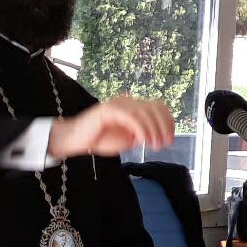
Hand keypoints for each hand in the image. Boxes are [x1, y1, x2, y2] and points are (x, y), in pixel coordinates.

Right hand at [49, 96, 174, 158]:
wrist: (76, 140)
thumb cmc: (100, 139)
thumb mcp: (128, 138)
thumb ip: (142, 134)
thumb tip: (158, 135)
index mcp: (133, 106)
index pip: (158, 106)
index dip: (169, 121)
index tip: (170, 138)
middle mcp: (127, 101)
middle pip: (155, 107)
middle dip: (165, 126)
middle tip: (165, 143)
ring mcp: (118, 103)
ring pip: (145, 112)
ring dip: (154, 130)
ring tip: (154, 145)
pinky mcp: (109, 109)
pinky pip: (132, 117)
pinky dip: (142, 129)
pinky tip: (143, 140)